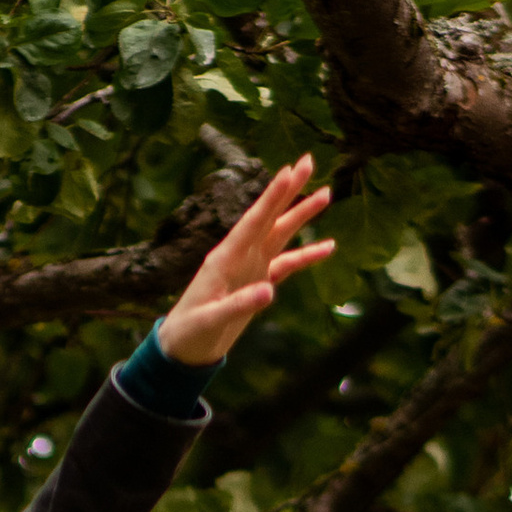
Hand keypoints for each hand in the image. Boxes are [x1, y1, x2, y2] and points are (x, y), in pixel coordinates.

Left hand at [157, 156, 335, 365]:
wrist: (182, 349)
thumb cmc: (189, 333)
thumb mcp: (210, 321)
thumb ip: (238, 305)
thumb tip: (270, 290)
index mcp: (224, 259)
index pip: (253, 222)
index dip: (272, 197)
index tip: (290, 171)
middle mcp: (239, 256)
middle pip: (269, 217)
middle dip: (289, 190)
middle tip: (309, 162)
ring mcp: (250, 267)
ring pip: (280, 235)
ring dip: (301, 215)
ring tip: (326, 193)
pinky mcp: (258, 282)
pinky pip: (287, 264)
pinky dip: (306, 256)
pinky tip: (328, 246)